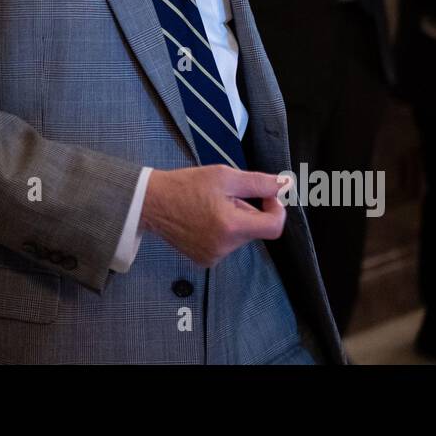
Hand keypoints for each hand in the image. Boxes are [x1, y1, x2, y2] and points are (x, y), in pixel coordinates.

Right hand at [140, 166, 287, 267]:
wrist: (151, 202)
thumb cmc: (184, 185)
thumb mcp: (224, 176)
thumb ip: (259, 182)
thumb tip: (285, 184)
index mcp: (231, 226)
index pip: (274, 227)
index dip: (276, 208)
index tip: (265, 195)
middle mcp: (224, 247)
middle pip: (255, 229)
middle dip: (248, 210)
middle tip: (225, 195)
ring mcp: (213, 256)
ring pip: (241, 236)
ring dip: (235, 220)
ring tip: (209, 207)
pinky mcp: (205, 260)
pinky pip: (226, 245)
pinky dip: (222, 231)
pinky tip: (203, 219)